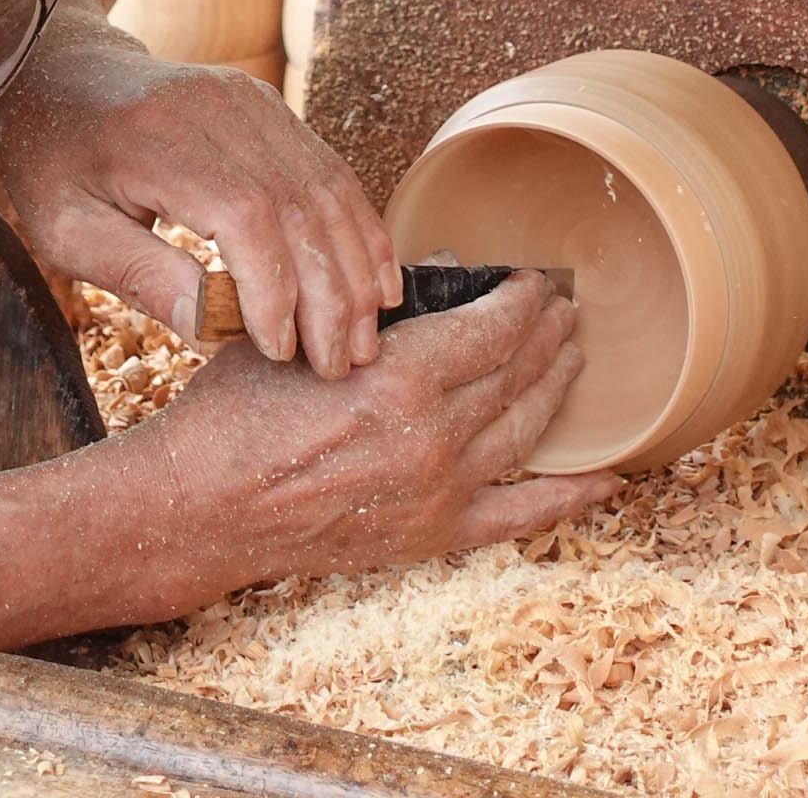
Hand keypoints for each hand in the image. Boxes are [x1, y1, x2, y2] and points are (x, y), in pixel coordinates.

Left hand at [0, 22, 400, 380]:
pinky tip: (372, 282)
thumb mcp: (64, 226)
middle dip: (328, 294)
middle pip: (298, 203)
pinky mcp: (269, 107)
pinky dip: (357, 229)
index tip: (277, 349)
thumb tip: (210, 328)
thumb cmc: (54, 155)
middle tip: (336, 365)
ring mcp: (251, 101)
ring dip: (355, 269)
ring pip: (326, 188)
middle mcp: (217, 107)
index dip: (274, 287)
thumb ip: (136, 272)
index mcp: (157, 136)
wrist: (63, 70)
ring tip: (361, 340)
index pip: (244, 213)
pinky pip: (328, 170)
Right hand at [140, 272, 614, 593]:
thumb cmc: (237, 409)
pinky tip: (606, 478)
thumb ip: (375, 308)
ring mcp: (439, 493)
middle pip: (518, 375)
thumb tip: (443, 273)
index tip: (532, 281)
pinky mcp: (432, 535)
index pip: (492, 329)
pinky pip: (522, 516)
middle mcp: (434, 439)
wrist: (202, 505)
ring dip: (558, 388)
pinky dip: (569, 497)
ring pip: (526, 430)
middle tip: (565, 309)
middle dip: (548, 336)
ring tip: (574, 356)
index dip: (521, 301)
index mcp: (401, 380)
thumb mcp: (300, 334)